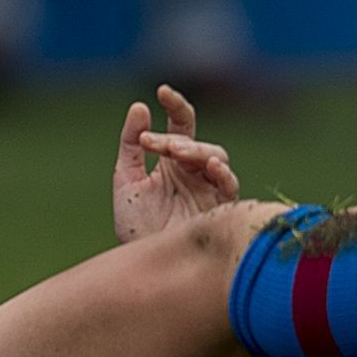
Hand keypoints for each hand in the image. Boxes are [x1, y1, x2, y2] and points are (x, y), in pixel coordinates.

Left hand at [112, 85, 239, 243]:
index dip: (175, 104)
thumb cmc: (137, 227)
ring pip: (216, 156)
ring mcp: (209, 189)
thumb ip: (130, 146)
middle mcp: (194, 172)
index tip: (161, 91)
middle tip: (153, 145)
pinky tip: (209, 168)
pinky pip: (230, 186)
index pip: (181, 124)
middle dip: (176, 139)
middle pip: (198, 142)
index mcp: (173, 161)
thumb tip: (140, 107)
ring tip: (175, 153)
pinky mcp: (219, 209)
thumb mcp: (126, 182)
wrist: (143, 265)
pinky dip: (222, 174)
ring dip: (196, 151)